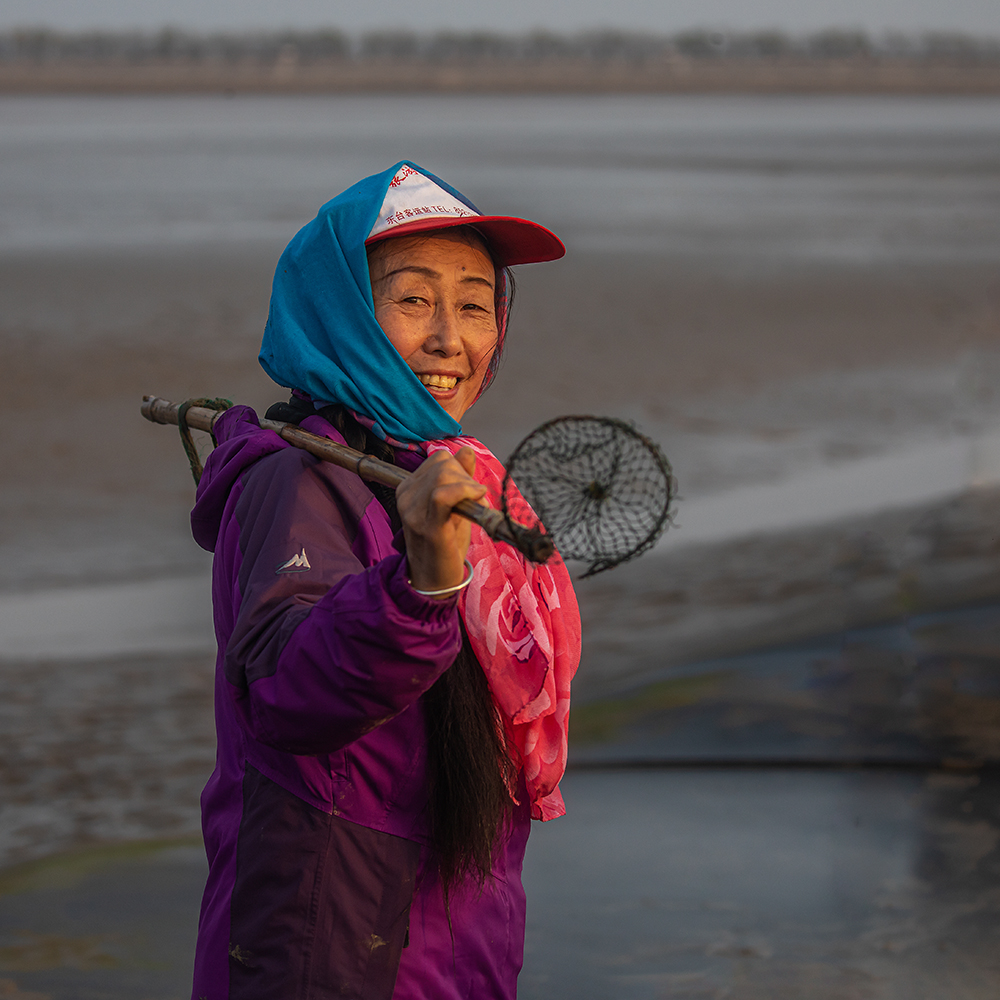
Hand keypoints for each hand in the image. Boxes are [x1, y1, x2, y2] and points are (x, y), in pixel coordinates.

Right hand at [395, 447, 485, 597]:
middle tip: (476, 498)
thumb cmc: (445, 542)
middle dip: (467, 477)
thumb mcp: (453, 504)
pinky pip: (443, 495)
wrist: (434, 579)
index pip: (438, 459)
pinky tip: (477, 497)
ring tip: (476, 503)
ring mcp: (413, 511)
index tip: (471, 488)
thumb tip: (466, 450)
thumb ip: (459, 476)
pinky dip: (464, 491)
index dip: (461, 468)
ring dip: (469, 486)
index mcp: (408, 489)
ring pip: (444, 476)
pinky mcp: (427, 526)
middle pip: (443, 465)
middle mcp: (406, 497)